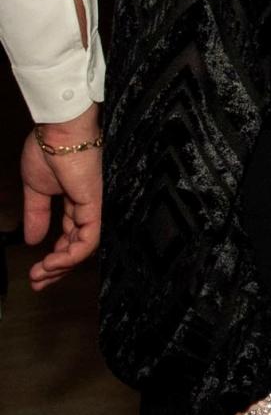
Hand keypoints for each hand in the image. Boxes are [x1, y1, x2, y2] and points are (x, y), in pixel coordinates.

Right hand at [22, 105, 102, 288]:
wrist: (57, 132)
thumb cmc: (48, 150)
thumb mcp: (36, 189)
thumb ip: (36, 215)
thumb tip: (31, 239)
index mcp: (74, 200)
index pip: (69, 236)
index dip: (55, 256)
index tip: (36, 272)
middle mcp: (87, 206)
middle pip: (77, 246)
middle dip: (57, 268)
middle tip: (37, 282)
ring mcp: (93, 207)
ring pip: (84, 247)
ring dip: (61, 266)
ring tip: (41, 275)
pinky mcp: (95, 206)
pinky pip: (88, 239)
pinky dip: (71, 255)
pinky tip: (53, 263)